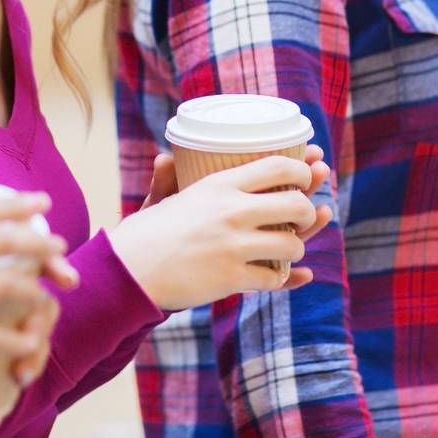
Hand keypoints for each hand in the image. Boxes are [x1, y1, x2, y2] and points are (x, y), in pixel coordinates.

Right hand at [110, 155, 334, 311]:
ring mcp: (234, 245)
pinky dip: (280, 279)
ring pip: (292, 245)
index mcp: (219, 184)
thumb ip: (167, 180)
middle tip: (303, 218)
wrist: (128, 271)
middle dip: (308, 213)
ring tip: (287, 250)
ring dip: (295, 250)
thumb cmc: (144, 233)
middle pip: (297, 205)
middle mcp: (231, 210)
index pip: (278, 167)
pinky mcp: (232, 277)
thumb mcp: (159, 200)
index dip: (302, 171)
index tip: (308, 176)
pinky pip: (274, 278)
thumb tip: (163, 159)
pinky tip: (278, 275)